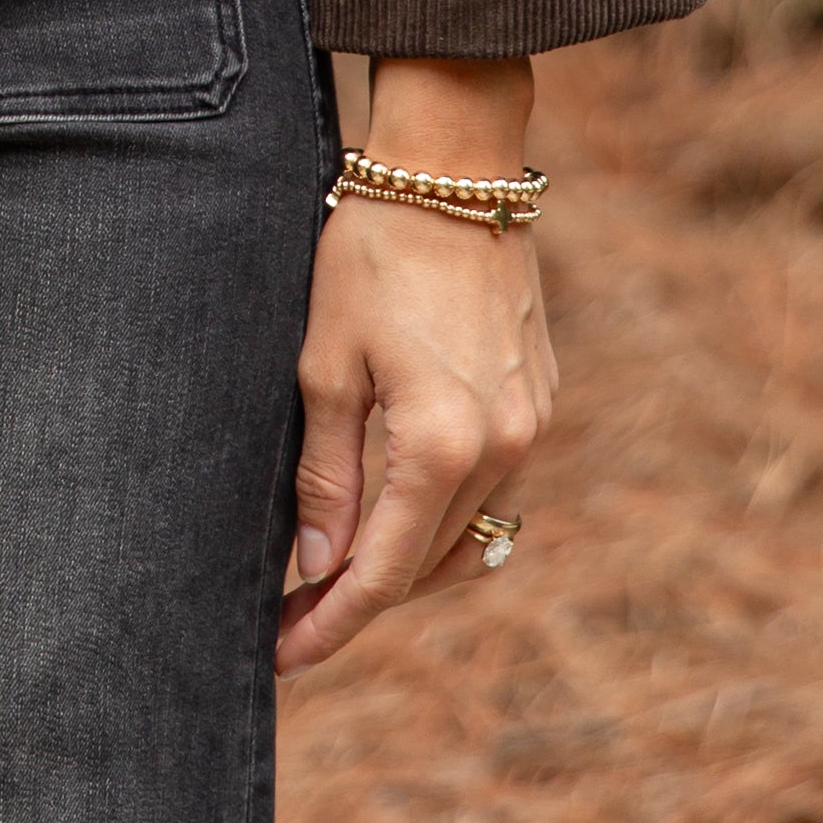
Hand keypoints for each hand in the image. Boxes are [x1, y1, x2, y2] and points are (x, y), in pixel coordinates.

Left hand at [276, 60, 553, 678]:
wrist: (454, 166)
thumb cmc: (374, 250)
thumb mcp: (326, 362)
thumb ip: (325, 475)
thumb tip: (318, 569)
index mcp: (444, 445)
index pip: (382, 573)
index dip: (330, 623)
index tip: (281, 656)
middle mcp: (503, 449)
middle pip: (426, 567)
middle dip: (359, 601)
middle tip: (292, 620)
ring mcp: (533, 427)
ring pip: (466, 537)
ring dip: (405, 564)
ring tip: (336, 576)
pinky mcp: (541, 400)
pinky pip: (493, 491)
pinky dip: (443, 516)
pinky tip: (395, 511)